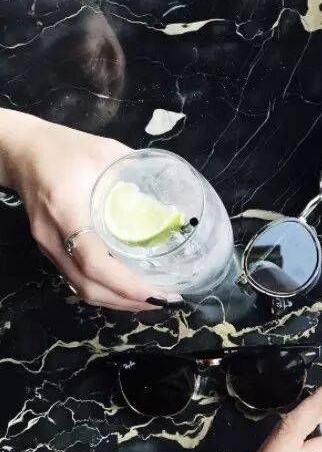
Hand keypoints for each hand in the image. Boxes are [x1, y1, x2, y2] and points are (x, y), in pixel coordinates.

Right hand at [0, 109, 181, 310]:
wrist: (21, 151)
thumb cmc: (65, 149)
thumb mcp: (106, 153)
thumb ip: (138, 174)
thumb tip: (171, 203)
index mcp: (67, 212)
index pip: (95, 262)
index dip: (127, 284)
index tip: (159, 292)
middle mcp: (54, 237)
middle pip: (89, 287)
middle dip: (129, 301)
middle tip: (165, 300)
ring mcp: (49, 247)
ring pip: (82, 289)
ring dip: (118, 301)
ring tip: (152, 300)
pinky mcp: (51, 250)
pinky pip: (77, 281)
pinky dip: (105, 291)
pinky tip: (127, 289)